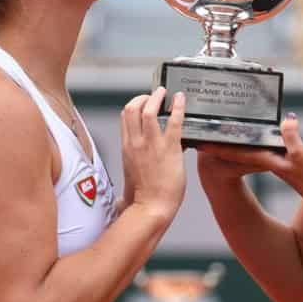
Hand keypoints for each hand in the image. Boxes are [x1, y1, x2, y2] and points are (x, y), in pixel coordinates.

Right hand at [120, 87, 186, 224]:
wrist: (151, 210)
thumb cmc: (142, 201)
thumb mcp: (129, 184)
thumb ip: (127, 183)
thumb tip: (120, 200)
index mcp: (126, 148)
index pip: (124, 117)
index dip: (133, 105)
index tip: (142, 102)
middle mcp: (135, 143)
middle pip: (131, 108)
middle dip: (142, 97)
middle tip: (154, 95)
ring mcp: (151, 145)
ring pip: (148, 109)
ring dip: (156, 97)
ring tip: (164, 92)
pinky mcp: (169, 148)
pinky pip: (173, 121)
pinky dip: (178, 107)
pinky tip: (181, 99)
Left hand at [197, 116, 302, 204]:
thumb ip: (293, 139)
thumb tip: (286, 120)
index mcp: (264, 160)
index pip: (235, 151)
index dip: (218, 145)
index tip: (201, 139)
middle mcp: (264, 160)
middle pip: (236, 149)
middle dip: (221, 141)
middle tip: (204, 130)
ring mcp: (271, 161)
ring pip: (244, 149)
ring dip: (233, 141)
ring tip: (219, 130)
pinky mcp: (279, 160)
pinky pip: (256, 150)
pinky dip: (249, 143)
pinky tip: (248, 136)